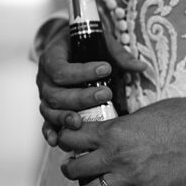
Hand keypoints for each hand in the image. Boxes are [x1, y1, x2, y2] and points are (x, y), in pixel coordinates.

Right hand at [36, 18, 146, 146]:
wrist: (66, 48)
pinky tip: (59, 141)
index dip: (82, 72)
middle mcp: (44, 79)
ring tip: (81, 122)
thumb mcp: (99, 43)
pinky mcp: (49, 109)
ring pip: (50, 110)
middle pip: (56, 94)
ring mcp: (45, 96)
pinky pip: (46, 123)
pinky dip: (51, 133)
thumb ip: (118, 55)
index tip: (106, 69)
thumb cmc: (83, 45)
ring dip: (65, 118)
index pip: (61, 69)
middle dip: (81, 97)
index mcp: (52, 58)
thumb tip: (141, 67)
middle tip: (105, 94)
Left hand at [58, 96, 185, 185]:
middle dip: (68, 169)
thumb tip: (106, 133)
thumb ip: (120, 126)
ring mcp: (132, 176)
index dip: (63, 139)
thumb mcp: (141, 113)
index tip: (65, 142)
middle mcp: (117, 155)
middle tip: (69, 168)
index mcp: (113, 131)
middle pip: (74, 168)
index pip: (71, 138)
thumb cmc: (179, 114)